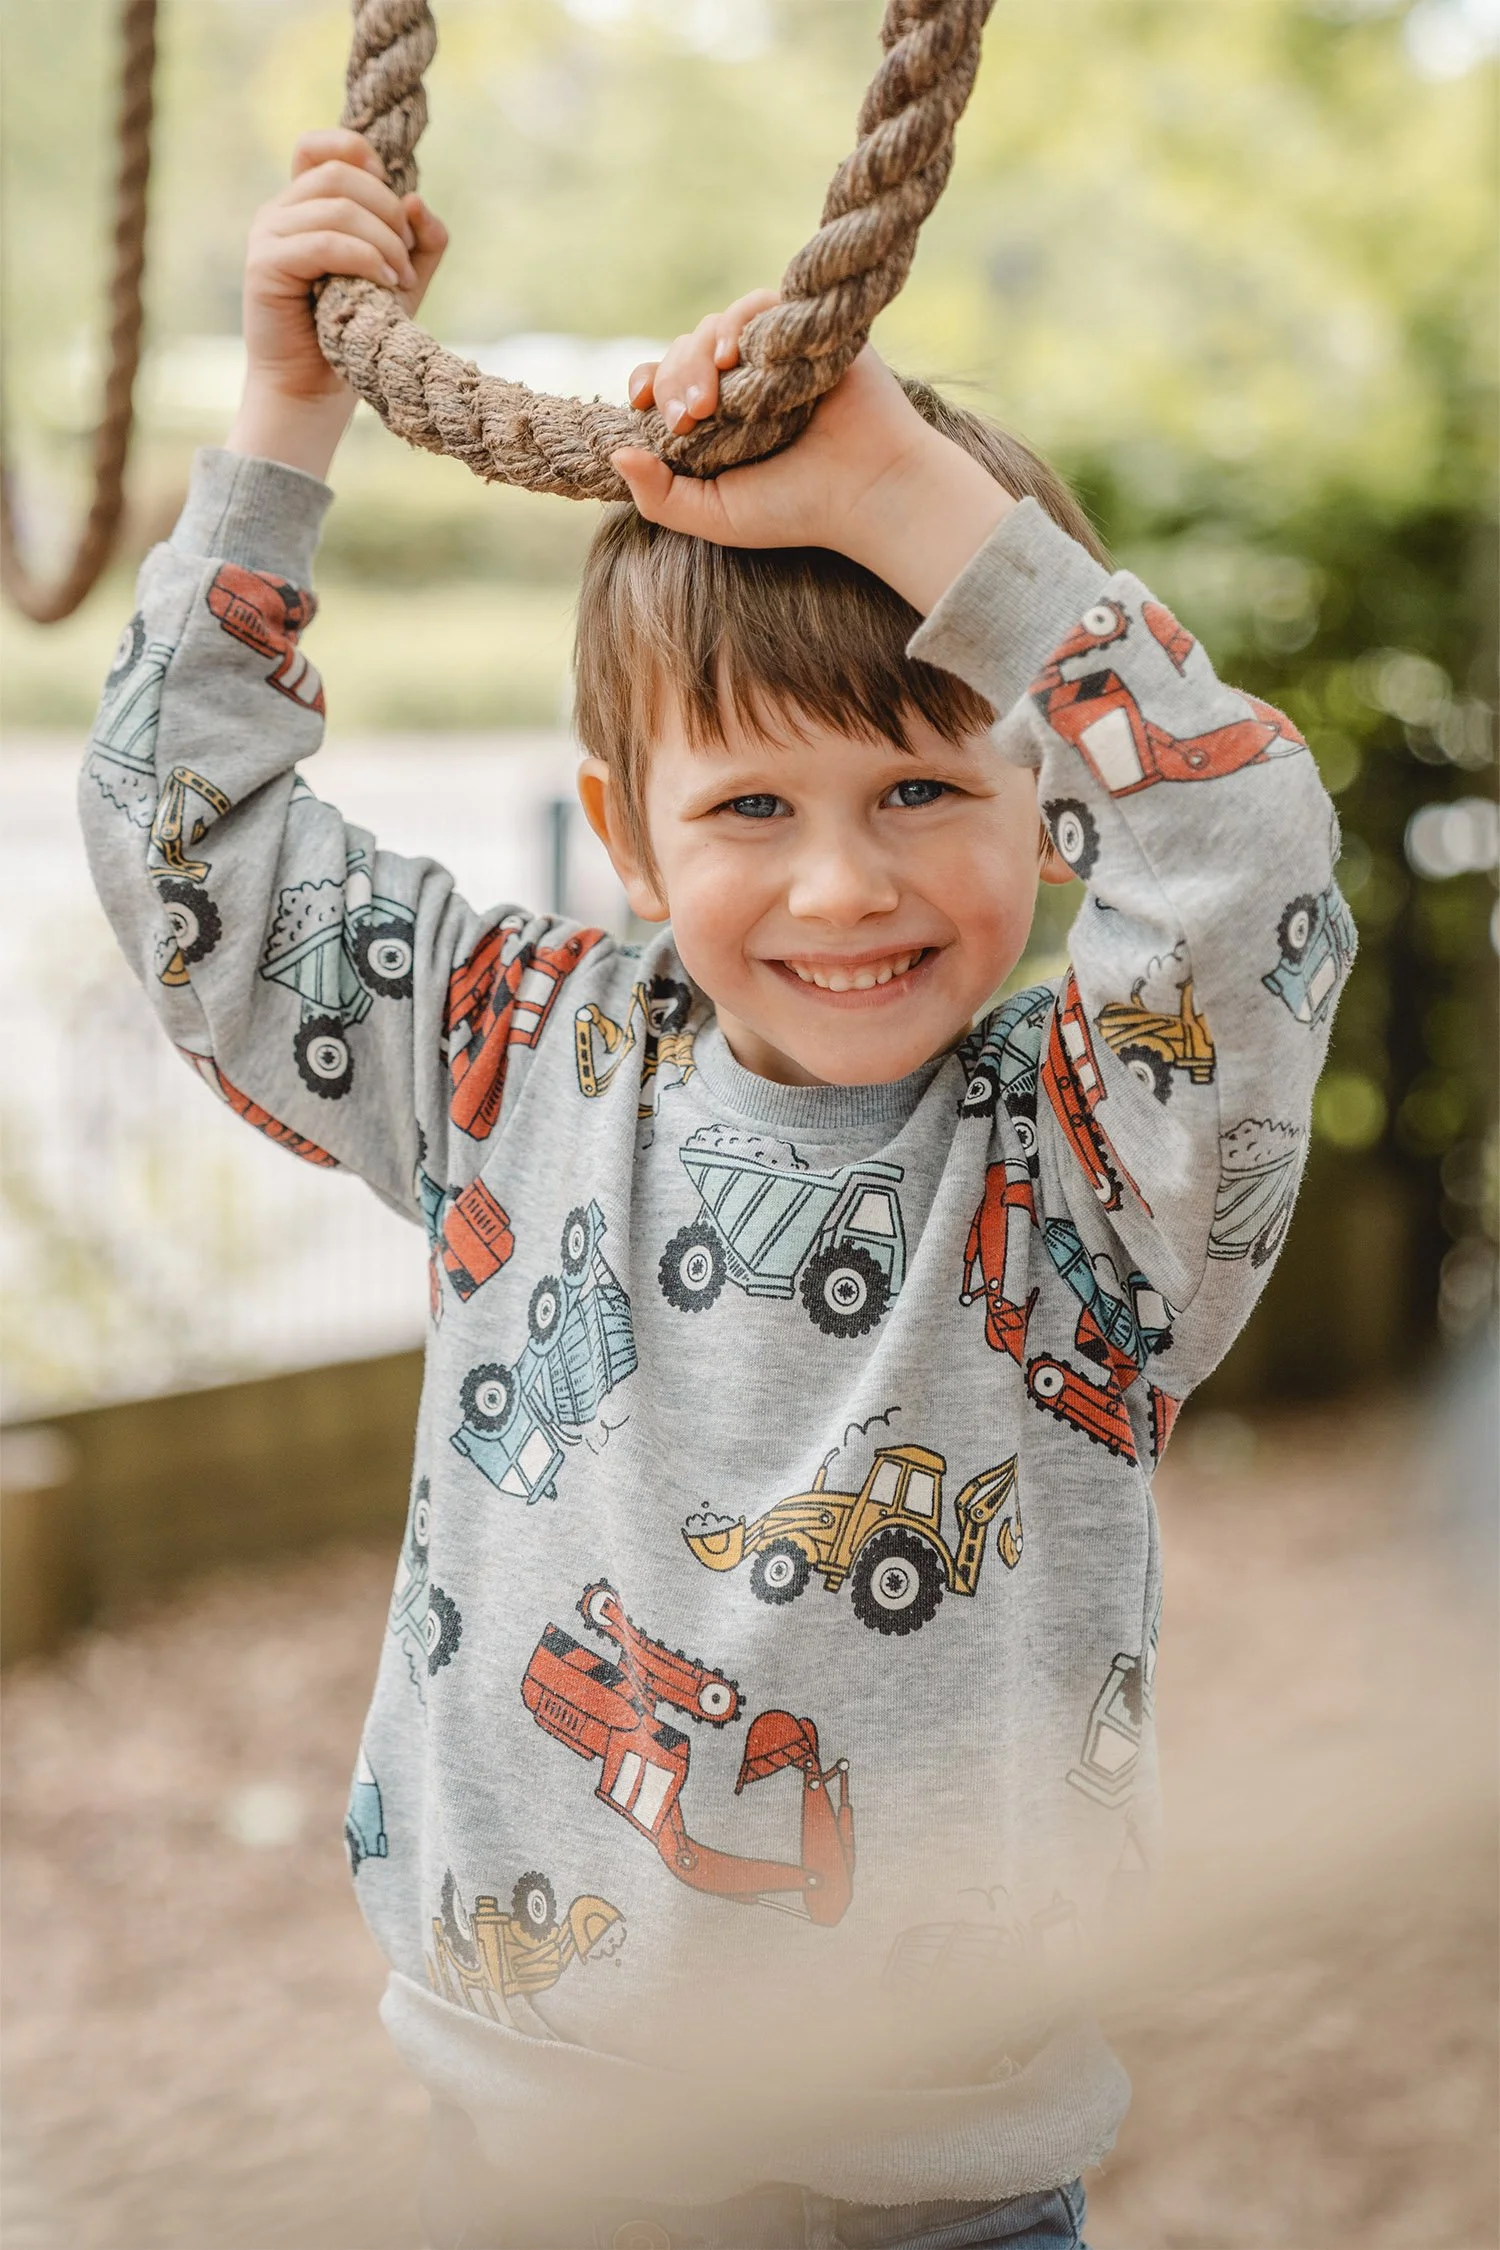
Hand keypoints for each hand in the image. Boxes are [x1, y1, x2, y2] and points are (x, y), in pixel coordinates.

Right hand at [228, 129, 447, 477]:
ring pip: (335, 205)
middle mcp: (280, 211)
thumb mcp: (400, 279)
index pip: (320, 146)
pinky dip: (362, 257)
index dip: (361, 156)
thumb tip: (417, 200)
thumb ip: (420, 240)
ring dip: (381, 239)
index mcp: (304, 206)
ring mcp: (268, 234)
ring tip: (398, 279)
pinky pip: (323, 241)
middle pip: (340, 173)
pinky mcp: (265, 265)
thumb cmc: (356, 334)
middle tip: (406, 257)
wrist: (313, 390)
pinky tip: (383, 283)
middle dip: (388, 210)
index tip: (393, 206)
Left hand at [613, 293, 1014, 615]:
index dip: (647, 382)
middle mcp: (743, 382)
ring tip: (710, 400)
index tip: (641, 404)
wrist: (869, 490)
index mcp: (719, 419)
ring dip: (698, 356)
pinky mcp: (805, 329)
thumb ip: (660, 498)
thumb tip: (615, 454)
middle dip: (674, 380)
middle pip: (684, 352)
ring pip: (714, 328)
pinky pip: (758, 305)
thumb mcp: (715, 516)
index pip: (666, 382)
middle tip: (690, 420)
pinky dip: (738, 323)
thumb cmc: (796, 509)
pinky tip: (731, 356)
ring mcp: (774, 354)